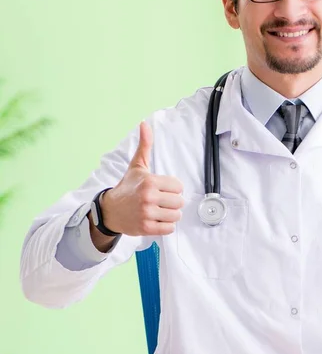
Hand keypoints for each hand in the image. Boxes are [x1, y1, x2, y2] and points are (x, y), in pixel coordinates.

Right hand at [100, 121, 183, 235]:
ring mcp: (147, 214)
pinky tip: (156, 220)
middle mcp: (149, 198)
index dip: (172, 188)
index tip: (162, 189)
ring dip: (170, 215)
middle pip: (179, 202)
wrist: (110, 210)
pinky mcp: (146, 228)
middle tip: (160, 201)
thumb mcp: (136, 166)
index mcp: (150, 181)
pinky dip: (165, 226)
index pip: (178, 186)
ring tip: (158, 211)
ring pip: (176, 216)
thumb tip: (144, 124)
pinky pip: (169, 229)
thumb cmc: (127, 187)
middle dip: (172, 202)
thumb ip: (145, 145)